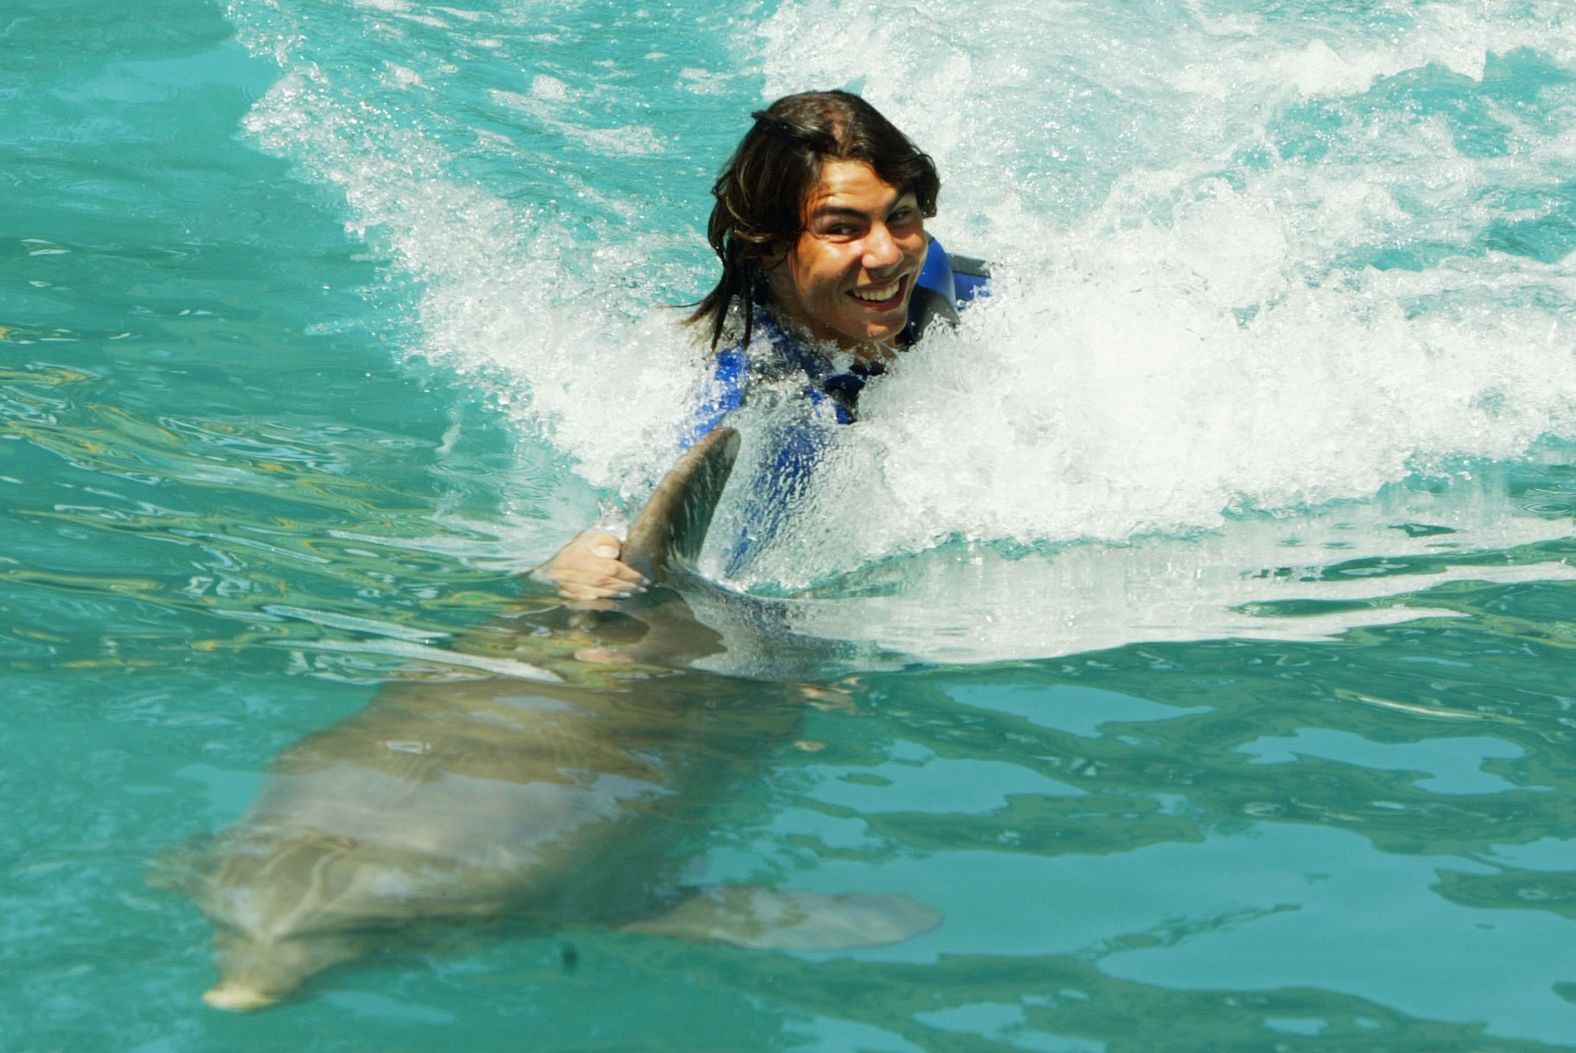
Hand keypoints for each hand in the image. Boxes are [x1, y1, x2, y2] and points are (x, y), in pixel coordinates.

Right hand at [534, 530, 648, 607]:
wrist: (547, 557)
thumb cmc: (577, 546)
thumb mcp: (590, 536)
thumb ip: (604, 541)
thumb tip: (613, 554)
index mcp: (576, 554)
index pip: (608, 567)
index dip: (627, 574)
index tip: (642, 578)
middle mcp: (567, 571)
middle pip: (602, 581)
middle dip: (625, 586)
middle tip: (642, 589)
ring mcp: (563, 585)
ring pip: (594, 593)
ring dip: (616, 595)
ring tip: (632, 594)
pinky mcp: (563, 595)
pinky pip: (584, 603)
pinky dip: (602, 604)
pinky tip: (616, 604)